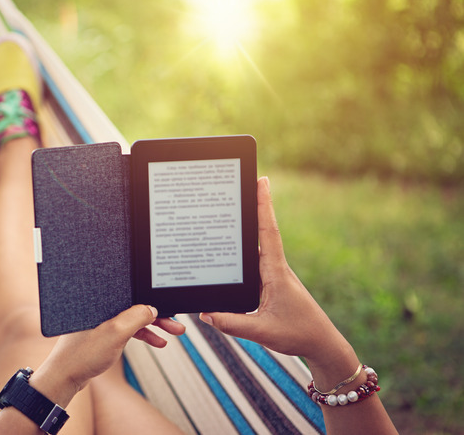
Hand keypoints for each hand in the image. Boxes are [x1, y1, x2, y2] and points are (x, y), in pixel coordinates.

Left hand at [36, 305, 184, 402]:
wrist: (65, 378)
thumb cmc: (83, 354)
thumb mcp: (115, 333)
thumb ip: (136, 317)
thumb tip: (152, 307)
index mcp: (101, 299)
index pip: (132, 293)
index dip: (152, 299)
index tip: (170, 307)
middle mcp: (101, 306)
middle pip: (135, 305)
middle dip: (158, 315)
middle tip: (178, 324)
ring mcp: (102, 320)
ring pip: (134, 319)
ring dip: (154, 326)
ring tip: (174, 333)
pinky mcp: (103, 333)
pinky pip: (128, 330)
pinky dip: (143, 335)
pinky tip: (158, 342)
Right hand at [199, 177, 351, 366]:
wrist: (321, 345)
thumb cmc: (298, 334)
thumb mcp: (262, 332)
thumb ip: (231, 323)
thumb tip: (204, 313)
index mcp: (276, 273)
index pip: (267, 233)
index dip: (264, 207)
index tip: (262, 181)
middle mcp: (276, 269)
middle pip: (262, 231)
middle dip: (255, 206)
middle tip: (246, 181)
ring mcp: (274, 276)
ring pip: (258, 247)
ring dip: (250, 226)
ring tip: (235, 206)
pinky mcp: (271, 284)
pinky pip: (255, 263)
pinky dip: (245, 251)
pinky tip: (233, 249)